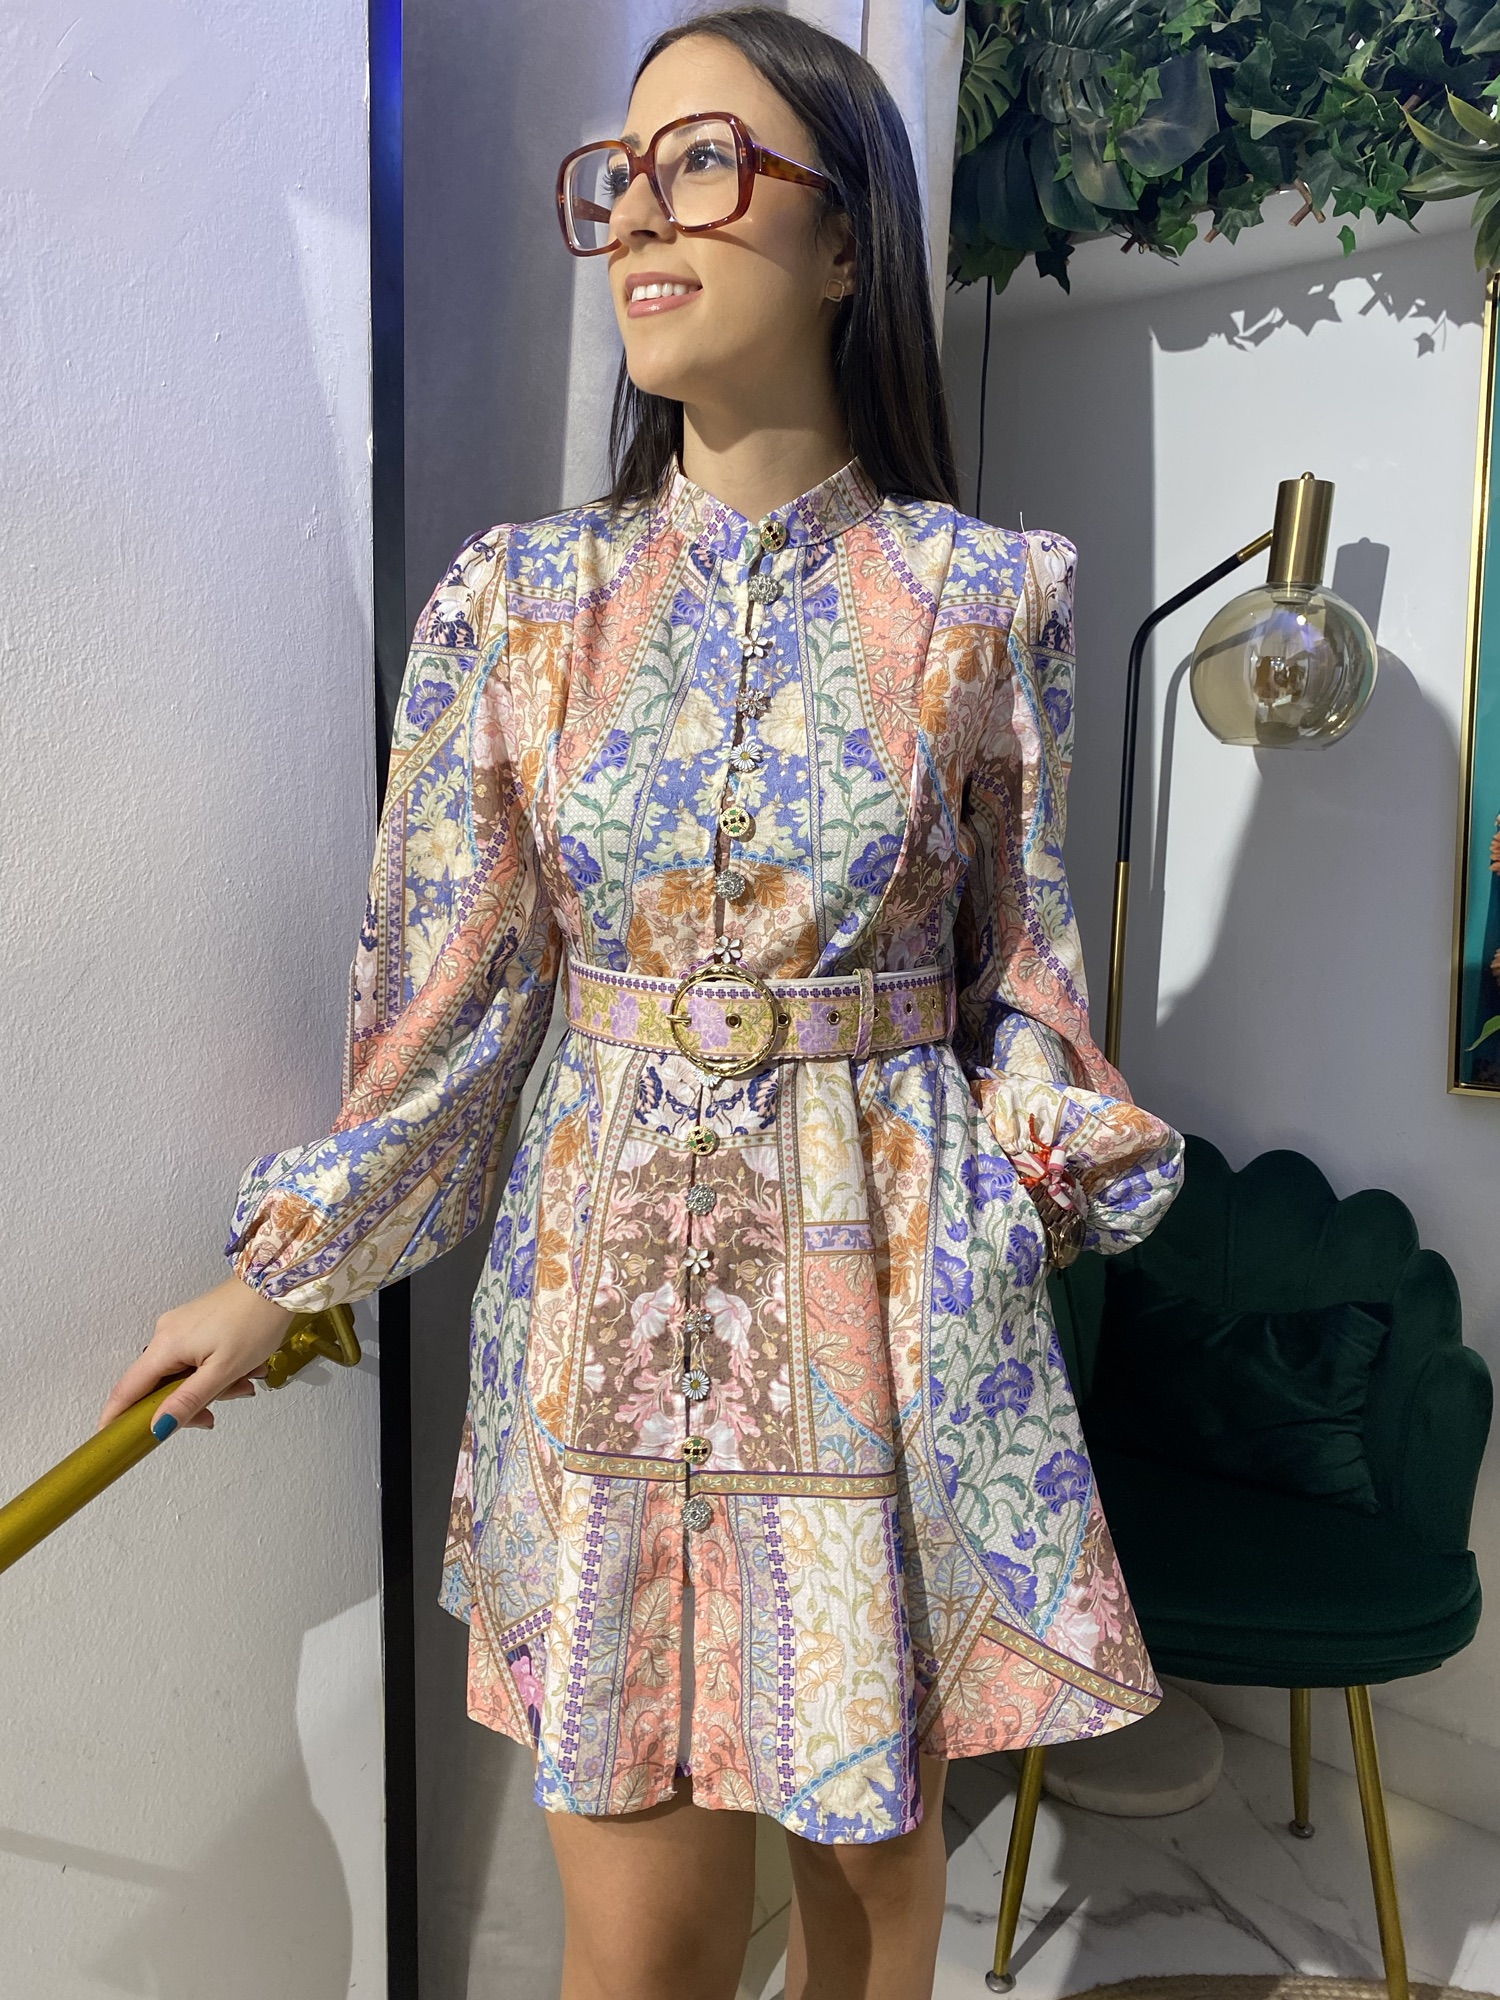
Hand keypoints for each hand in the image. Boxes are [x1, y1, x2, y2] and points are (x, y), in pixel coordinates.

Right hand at [98, 1275, 297, 1436]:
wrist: (276, 1285)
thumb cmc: (254, 1323)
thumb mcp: (223, 1371)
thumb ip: (188, 1401)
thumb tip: (157, 1427)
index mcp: (166, 1346)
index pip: (128, 1390)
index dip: (117, 1416)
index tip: (113, 1439)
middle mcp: (166, 1334)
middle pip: (160, 1386)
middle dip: (189, 1403)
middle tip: (217, 1411)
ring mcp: (180, 1328)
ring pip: (183, 1374)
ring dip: (211, 1386)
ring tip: (245, 1381)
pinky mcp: (196, 1324)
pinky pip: (195, 1359)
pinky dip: (216, 1371)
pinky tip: (244, 1368)